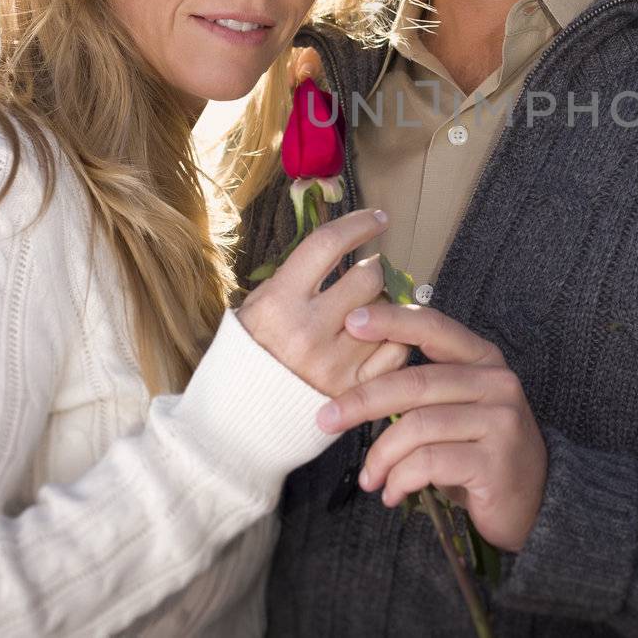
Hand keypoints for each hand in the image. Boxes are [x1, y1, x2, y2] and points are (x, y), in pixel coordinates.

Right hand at [236, 208, 408, 396]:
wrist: (241, 419)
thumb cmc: (252, 353)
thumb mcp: (260, 304)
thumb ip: (298, 276)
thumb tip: (344, 243)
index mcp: (279, 303)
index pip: (328, 244)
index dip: (359, 224)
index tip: (378, 219)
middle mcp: (307, 331)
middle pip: (369, 278)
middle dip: (374, 271)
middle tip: (367, 277)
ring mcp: (333, 363)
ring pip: (388, 313)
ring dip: (384, 307)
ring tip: (367, 314)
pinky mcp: (353, 390)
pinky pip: (396, 350)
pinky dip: (393, 339)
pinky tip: (378, 339)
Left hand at [317, 304, 547, 551]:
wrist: (536, 502)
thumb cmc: (482, 452)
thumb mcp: (459, 410)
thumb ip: (425, 390)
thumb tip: (357, 381)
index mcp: (484, 360)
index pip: (434, 327)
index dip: (391, 321)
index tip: (351, 323)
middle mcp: (497, 383)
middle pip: (415, 382)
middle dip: (361, 401)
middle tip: (325, 419)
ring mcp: (500, 422)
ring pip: (417, 426)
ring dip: (381, 455)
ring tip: (370, 478)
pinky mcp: (495, 462)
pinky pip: (428, 462)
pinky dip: (400, 479)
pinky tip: (393, 493)